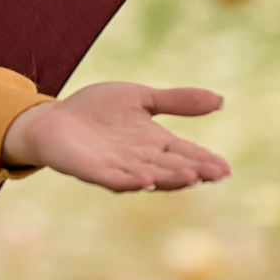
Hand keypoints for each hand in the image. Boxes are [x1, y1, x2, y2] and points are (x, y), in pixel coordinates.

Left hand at [0, 82, 229, 192]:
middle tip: (216, 174)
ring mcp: (117, 167)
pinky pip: (114, 179)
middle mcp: (140, 160)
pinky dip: (131, 181)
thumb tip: (221, 100)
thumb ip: (177, 101)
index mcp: (154, 143)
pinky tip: (146, 180)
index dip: (206, 161)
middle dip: (194, 171)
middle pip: (172, 168)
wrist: (54, 118)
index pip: (186, 154)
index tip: (226, 169)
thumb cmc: (98, 110)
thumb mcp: (141, 98)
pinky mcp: (92, 170)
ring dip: (169, 179)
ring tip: (191, 178)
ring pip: (149, 176)